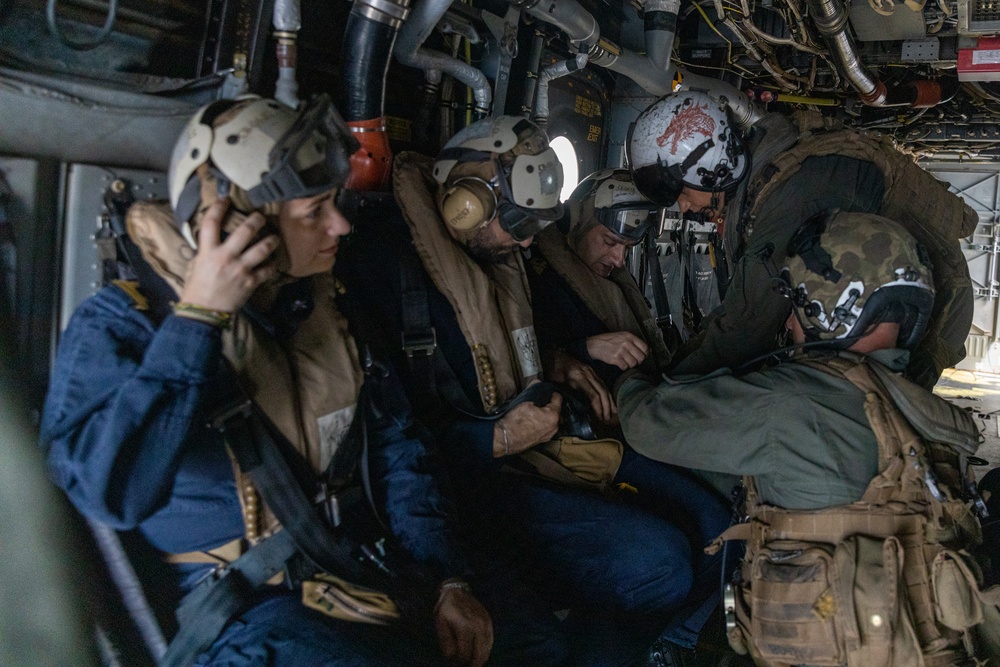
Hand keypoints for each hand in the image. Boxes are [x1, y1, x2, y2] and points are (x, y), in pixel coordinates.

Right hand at [178, 198, 278, 312]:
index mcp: (208, 252)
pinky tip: (272, 263)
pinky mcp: (250, 282)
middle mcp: (225, 257)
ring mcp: (240, 269)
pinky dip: (272, 265)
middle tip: (260, 217)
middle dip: (256, 220)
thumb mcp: (195, 265)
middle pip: (245, 231)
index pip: (211, 223)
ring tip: (274, 238)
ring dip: (271, 240)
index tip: (226, 199)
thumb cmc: (196, 289)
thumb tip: (212, 241)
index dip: (219, 207)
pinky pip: (267, 270)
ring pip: (262, 248)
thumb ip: (205, 251)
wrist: (203, 312)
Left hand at [434, 583, 493, 666]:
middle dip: (471, 664)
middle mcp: (478, 626)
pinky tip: (479, 653)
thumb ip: (446, 642)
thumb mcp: (440, 624)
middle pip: (479, 655)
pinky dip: (486, 650)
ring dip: (479, 659)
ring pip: (486, 650)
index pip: (464, 654)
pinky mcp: (489, 622)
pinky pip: (490, 641)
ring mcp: (486, 624)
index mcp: (465, 627)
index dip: (458, 662)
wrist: (456, 591)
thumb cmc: (446, 608)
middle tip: (464, 665)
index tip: (453, 663)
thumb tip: (451, 657)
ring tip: (472, 663)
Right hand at [494, 393, 561, 456]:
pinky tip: (531, 420)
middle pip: (555, 409)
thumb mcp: (525, 400)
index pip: (558, 398)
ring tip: (533, 411)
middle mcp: (554, 427)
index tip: (546, 390)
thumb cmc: (514, 421)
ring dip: (545, 414)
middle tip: (537, 401)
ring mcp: (548, 435)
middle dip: (548, 404)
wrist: (505, 437)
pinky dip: (541, 422)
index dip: (551, 392)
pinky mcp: (542, 440)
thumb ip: (534, 389)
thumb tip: (537, 382)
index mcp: (553, 416)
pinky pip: (546, 427)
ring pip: (550, 419)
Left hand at [547, 350, 614, 422]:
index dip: (598, 408)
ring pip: (604, 387)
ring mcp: (591, 371)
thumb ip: (565, 396)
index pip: (593, 395)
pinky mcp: (591, 371)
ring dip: (609, 401)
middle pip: (602, 391)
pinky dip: (607, 394)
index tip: (600, 418)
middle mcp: (588, 374)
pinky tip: (609, 401)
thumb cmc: (552, 371)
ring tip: (613, 413)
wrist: (553, 356)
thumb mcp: (556, 384)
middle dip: (607, 406)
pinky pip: (602, 383)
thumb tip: (571, 413)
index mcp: (578, 378)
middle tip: (608, 419)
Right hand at [586, 332, 648, 370]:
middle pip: (641, 357)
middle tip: (632, 360)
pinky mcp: (615, 358)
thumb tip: (649, 350)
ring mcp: (620, 350)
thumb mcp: (622, 336)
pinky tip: (619, 364)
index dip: (644, 354)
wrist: (595, 344)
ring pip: (633, 363)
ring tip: (625, 362)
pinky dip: (623, 367)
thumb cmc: (609, 341)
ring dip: (630, 365)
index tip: (640, 356)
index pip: (645, 347)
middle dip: (638, 361)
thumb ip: (634, 342)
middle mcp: (626, 342)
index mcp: (629, 336)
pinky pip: (625, 367)